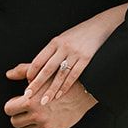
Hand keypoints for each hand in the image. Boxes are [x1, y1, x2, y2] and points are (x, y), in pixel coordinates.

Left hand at [3, 80, 97, 127]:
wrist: (84, 91)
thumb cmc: (62, 80)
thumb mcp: (42, 73)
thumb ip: (23, 71)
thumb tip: (9, 74)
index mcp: (30, 100)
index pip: (8, 109)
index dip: (12, 106)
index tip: (18, 104)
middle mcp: (36, 114)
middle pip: (15, 122)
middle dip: (19, 116)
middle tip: (26, 111)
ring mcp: (45, 124)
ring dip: (28, 126)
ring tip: (35, 117)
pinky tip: (43, 125)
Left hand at [5, 5, 127, 104]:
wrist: (99, 26)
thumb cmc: (78, 34)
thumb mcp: (62, 38)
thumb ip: (51, 51)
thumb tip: (38, 66)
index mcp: (55, 42)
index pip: (39, 59)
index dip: (31, 72)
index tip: (27, 83)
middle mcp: (63, 47)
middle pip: (47, 69)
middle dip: (37, 83)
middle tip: (28, 95)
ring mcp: (75, 54)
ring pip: (60, 75)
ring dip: (51, 89)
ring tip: (44, 101)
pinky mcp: (86, 59)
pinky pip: (74, 75)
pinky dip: (65, 86)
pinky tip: (60, 95)